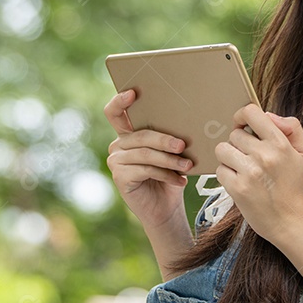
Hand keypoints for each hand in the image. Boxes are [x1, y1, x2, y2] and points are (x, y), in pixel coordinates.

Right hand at [104, 89, 193, 228]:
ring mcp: (116, 161)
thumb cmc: (170, 177)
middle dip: (164, 139)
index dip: (119, 101)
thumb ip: (169, 138)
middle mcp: (118, 145)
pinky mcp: (120, 177)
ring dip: (170, 160)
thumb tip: (187, 120)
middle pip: (140, 135)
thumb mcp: (170, 154)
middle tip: (182, 145)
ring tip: (188, 166)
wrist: (165, 210)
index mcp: (128, 134)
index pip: (114, 112)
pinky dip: (166, 174)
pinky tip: (180, 181)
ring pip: (145, 154)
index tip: (133, 92)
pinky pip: (145, 169)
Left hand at [214, 104, 302, 244]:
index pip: (251, 113)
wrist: (288, 220)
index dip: (241, 116)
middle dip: (238, 144)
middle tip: (249, 157)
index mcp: (280, 143)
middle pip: (234, 134)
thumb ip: (291, 127)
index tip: (242, 125)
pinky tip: (240, 181)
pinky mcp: (237, 188)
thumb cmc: (293, 183)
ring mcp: (250, 172)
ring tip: (242, 168)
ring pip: (222, 150)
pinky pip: (219, 169)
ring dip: (229, 158)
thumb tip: (268, 115)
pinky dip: (226, 175)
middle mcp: (264, 155)